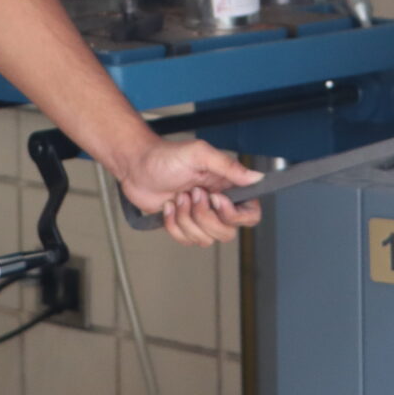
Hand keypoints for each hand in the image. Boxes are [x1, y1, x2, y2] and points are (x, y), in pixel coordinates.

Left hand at [118, 136, 262, 246]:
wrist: (136, 166)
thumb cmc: (166, 156)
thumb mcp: (199, 154)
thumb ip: (229, 166)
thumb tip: (257, 177)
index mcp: (227, 187)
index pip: (250, 214)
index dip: (235, 215)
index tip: (216, 199)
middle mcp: (217, 205)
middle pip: (227, 232)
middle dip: (204, 217)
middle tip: (191, 194)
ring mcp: (199, 217)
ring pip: (205, 239)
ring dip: (186, 219)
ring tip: (178, 197)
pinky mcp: (182, 225)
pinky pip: (185, 240)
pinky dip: (173, 224)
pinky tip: (169, 206)